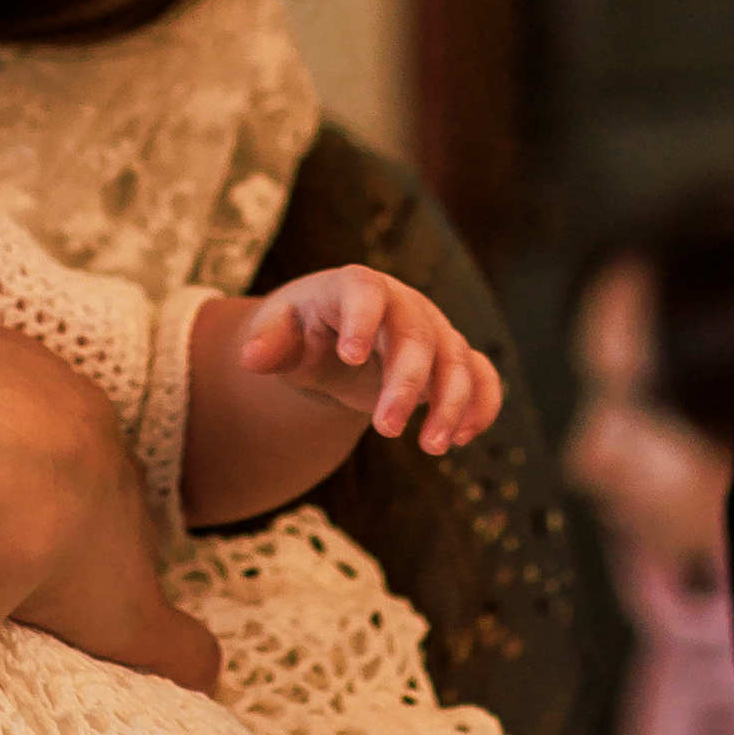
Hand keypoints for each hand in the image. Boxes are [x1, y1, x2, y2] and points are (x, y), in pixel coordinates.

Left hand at [0, 323, 219, 699]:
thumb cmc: (60, 556)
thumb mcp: (131, 623)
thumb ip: (178, 652)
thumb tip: (211, 685)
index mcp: (114, 468)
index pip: (98, 490)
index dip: (68, 521)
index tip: (33, 556)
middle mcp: (73, 406)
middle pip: (43, 440)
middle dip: (15, 474)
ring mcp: (10, 368)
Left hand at [233, 268, 502, 455]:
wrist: (334, 341)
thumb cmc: (303, 331)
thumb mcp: (279, 333)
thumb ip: (269, 343)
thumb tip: (250, 357)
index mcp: (355, 287)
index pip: (364, 292)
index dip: (361, 319)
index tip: (348, 356)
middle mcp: (403, 304)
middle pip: (416, 336)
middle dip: (406, 384)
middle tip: (386, 429)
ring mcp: (433, 330)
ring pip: (456, 359)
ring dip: (451, 404)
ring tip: (432, 447)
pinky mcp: (452, 358)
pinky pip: (481, 375)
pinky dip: (483, 404)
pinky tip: (464, 437)